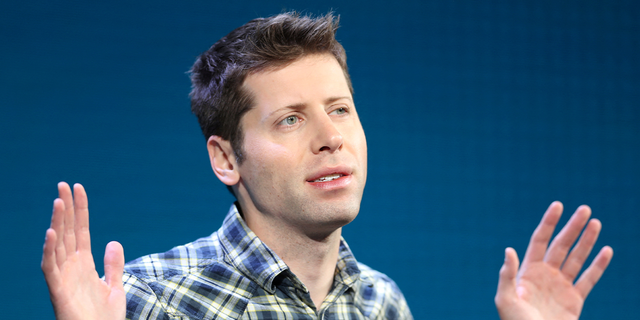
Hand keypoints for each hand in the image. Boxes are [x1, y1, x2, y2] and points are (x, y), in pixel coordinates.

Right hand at [41, 182, 125, 319]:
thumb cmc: (105, 318)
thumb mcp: (114, 286)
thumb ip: (113, 265)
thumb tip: (113, 241)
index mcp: (85, 264)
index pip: (82, 230)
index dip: (80, 209)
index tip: (79, 188)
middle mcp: (72, 267)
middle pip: (68, 232)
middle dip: (66, 209)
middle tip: (63, 185)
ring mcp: (64, 278)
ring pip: (58, 245)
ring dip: (58, 223)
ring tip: (59, 202)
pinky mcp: (58, 291)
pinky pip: (51, 268)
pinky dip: (50, 250)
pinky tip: (52, 233)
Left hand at [495, 201, 612, 319]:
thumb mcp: (505, 299)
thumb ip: (507, 275)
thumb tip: (509, 250)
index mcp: (527, 271)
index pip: (540, 240)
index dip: (549, 223)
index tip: (558, 205)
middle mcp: (545, 275)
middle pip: (561, 245)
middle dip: (573, 227)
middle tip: (585, 209)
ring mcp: (561, 286)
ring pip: (576, 258)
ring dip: (587, 241)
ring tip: (596, 223)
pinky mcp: (574, 300)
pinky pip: (589, 279)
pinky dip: (598, 265)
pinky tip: (606, 250)